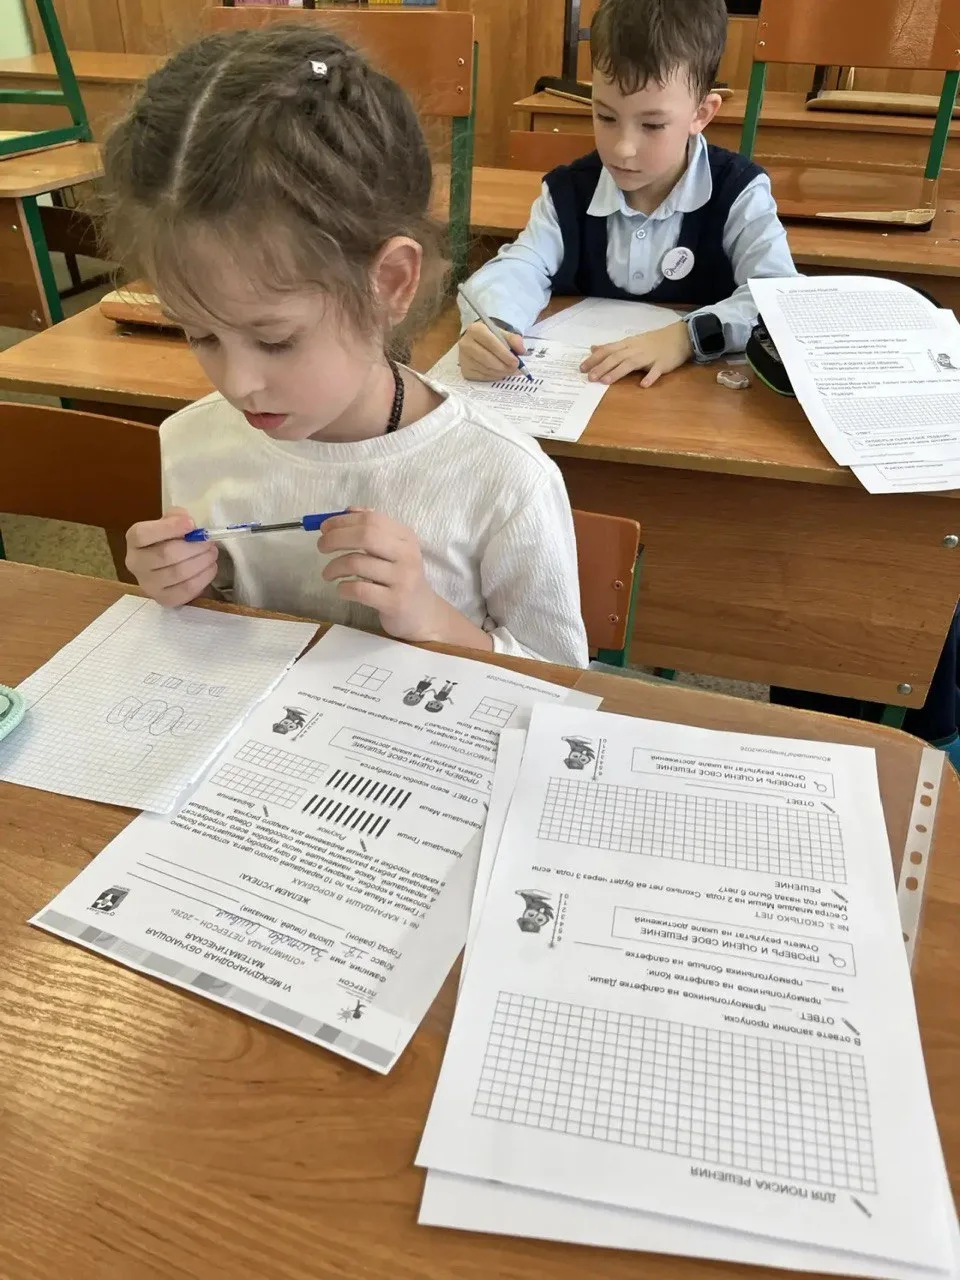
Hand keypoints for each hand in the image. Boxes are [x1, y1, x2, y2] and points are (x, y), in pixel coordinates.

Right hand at [125, 507, 217, 606]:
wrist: (166, 563)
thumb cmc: (168, 538)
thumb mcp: (170, 521)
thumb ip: (177, 517)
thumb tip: (188, 522)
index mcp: (133, 540)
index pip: (143, 534)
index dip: (169, 528)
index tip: (192, 524)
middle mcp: (135, 563)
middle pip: (166, 554)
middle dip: (194, 547)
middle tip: (209, 542)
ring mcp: (148, 584)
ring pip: (178, 573)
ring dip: (201, 562)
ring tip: (212, 554)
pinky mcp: (163, 599)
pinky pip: (186, 590)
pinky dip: (203, 578)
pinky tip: (210, 568)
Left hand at [318, 509, 447, 641]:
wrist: (422, 613)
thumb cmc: (400, 578)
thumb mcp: (394, 550)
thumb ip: (374, 529)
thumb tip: (346, 511)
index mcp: (405, 537)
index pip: (371, 519)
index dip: (343, 521)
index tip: (324, 528)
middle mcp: (407, 554)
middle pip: (365, 536)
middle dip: (336, 538)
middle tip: (321, 547)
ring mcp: (403, 579)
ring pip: (357, 563)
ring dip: (333, 567)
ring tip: (327, 574)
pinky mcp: (395, 602)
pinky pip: (359, 590)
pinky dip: (343, 588)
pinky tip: (341, 589)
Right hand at [458, 321, 525, 380]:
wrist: (476, 342)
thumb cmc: (491, 337)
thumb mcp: (502, 333)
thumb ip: (513, 339)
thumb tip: (522, 351)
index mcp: (475, 329)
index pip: (491, 343)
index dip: (504, 354)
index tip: (516, 362)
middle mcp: (466, 343)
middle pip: (487, 358)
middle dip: (504, 366)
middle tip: (516, 369)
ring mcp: (463, 358)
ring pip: (486, 369)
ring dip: (501, 372)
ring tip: (510, 370)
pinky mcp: (465, 370)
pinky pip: (483, 377)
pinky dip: (494, 376)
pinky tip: (500, 373)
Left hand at [580, 320, 692, 387]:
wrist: (679, 337)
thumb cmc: (652, 342)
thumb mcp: (630, 342)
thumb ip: (612, 347)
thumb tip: (593, 348)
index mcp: (627, 345)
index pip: (607, 351)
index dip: (594, 359)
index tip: (581, 368)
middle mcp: (635, 350)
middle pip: (615, 358)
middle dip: (601, 367)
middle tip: (590, 378)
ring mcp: (649, 357)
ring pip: (630, 364)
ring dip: (617, 372)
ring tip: (605, 382)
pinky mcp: (662, 364)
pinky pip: (655, 371)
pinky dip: (650, 377)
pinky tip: (643, 385)